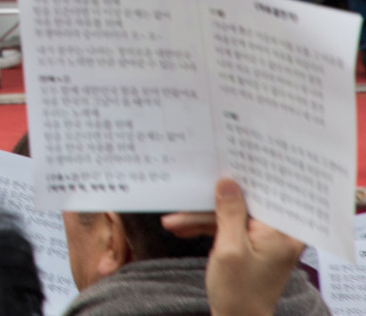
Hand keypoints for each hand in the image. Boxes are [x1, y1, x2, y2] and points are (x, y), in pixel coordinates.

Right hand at [162, 178, 303, 315]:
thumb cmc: (238, 292)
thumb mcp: (229, 249)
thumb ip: (229, 213)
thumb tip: (228, 182)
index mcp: (283, 233)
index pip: (263, 195)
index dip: (242, 179)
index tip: (221, 164)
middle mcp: (279, 234)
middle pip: (243, 205)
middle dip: (210, 203)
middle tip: (185, 197)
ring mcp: (265, 241)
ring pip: (232, 217)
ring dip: (202, 219)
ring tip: (173, 222)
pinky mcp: (253, 247)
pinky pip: (230, 229)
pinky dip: (208, 229)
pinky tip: (183, 228)